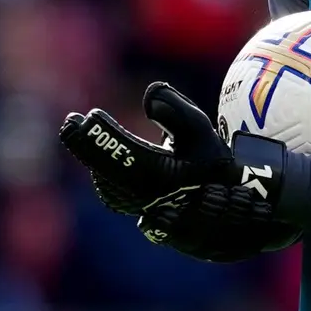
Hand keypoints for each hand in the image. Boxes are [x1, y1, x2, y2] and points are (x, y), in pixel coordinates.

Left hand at [59, 82, 298, 259]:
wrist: (239, 214)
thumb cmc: (220, 168)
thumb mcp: (204, 133)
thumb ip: (177, 111)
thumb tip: (149, 95)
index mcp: (161, 175)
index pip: (119, 153)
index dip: (98, 137)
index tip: (85, 117)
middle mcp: (148, 197)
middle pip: (105, 170)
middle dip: (86, 147)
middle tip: (72, 125)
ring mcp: (145, 209)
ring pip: (108, 184)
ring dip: (94, 161)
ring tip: (81, 135)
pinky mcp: (145, 214)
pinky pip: (115, 194)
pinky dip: (106, 176)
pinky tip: (101, 164)